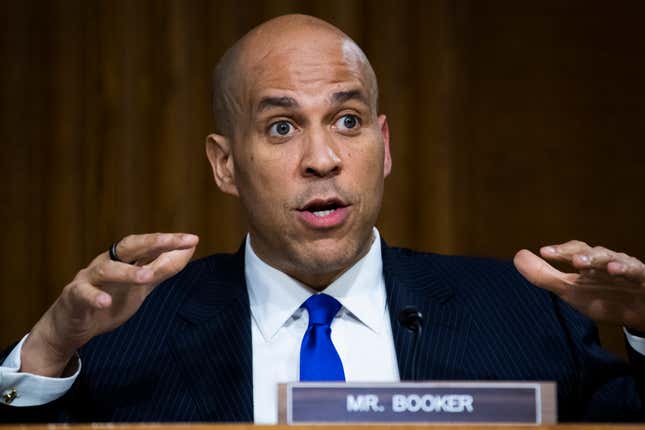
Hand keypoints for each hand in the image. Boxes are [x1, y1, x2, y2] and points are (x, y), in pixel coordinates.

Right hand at [20, 233, 198, 376]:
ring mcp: (88, 278)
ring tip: (146, 276)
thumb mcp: (142, 285)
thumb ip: (164, 268)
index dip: (169, 241)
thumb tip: (190, 248)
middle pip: (128, 246)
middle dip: (152, 242)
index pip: (148, 244)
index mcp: (123, 259)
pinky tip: (105, 302)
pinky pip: (82, 294)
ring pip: (106, 269)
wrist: (73, 326)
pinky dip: (94, 297)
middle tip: (172, 241)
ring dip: (127, 272)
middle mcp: (106, 262)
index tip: (192, 239)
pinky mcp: (73, 297)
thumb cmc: (110, 299)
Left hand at [514, 240, 644, 331]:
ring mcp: (628, 271)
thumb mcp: (570, 290)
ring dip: (599, 259)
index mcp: (590, 263)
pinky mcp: (644, 280)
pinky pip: (638, 273)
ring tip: (584, 262)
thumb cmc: (603, 297)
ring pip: (615, 260)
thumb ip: (544, 275)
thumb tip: (518, 256)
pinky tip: (615, 270)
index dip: (561, 251)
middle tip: (569, 259)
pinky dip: (627, 270)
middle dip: (581, 253)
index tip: (544, 252)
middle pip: (594, 253)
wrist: (638, 315)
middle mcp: (608, 262)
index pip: (574, 251)